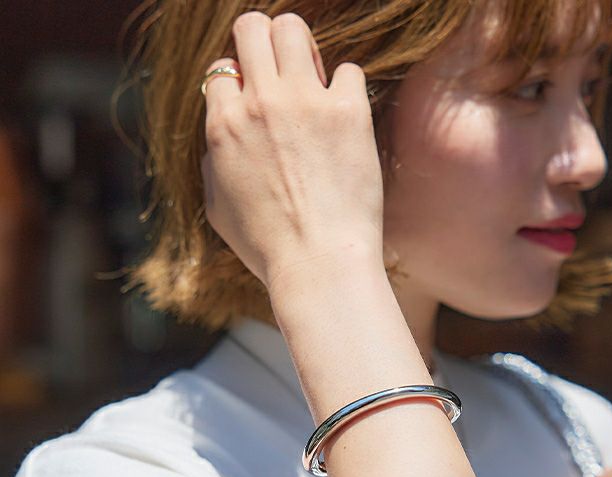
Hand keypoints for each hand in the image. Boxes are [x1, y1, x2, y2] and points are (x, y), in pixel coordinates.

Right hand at [201, 11, 384, 292]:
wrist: (319, 265)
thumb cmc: (269, 248)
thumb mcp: (218, 209)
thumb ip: (214, 163)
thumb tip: (219, 141)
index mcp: (224, 126)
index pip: (222, 69)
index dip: (239, 84)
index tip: (255, 105)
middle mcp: (260, 103)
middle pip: (252, 27)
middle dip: (264, 43)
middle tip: (283, 73)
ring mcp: (305, 102)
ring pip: (294, 29)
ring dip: (303, 49)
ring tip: (314, 81)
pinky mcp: (348, 111)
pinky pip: (349, 70)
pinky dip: (347, 88)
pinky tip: (346, 117)